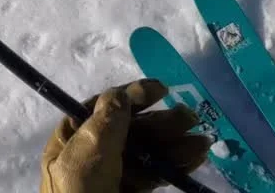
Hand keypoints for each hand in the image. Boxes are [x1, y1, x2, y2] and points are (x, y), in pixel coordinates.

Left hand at [40, 79, 210, 192]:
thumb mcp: (88, 152)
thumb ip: (107, 119)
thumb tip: (123, 93)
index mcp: (72, 138)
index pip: (106, 105)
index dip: (135, 95)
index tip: (163, 91)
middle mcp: (93, 153)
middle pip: (134, 126)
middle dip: (164, 121)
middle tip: (190, 119)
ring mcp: (113, 174)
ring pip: (150, 149)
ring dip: (177, 142)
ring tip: (202, 143)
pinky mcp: (131, 192)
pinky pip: (156, 172)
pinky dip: (176, 164)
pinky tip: (196, 157)